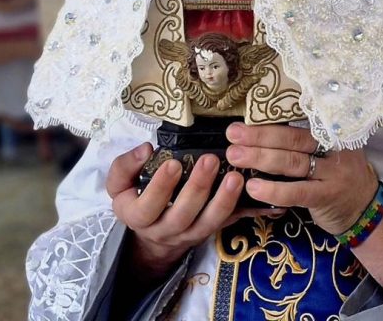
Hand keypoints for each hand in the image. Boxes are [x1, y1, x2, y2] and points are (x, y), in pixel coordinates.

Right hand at [106, 143, 276, 278]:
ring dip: (225, 200)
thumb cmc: (139, 197)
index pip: (146, 208)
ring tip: (236, 176)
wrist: (154, 234)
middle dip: (198, 188)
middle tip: (210, 160)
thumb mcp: (121, 185)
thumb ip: (125, 166)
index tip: (173, 163)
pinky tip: (262, 197)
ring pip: (210, 224)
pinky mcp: (213, 229)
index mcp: (139, 217)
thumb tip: (146, 149)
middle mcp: (166, 229)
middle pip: (182, 215)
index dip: (160, 188)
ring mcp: (192, 233)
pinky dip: (248, 210)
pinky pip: (231, 222)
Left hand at [226, 123, 378, 234]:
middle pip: (292, 138)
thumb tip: (257, 133)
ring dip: (261, 158)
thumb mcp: (327, 151)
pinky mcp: (328, 195)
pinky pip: (297, 191)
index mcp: (330, 130)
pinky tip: (253, 187)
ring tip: (236, 156)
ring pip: (293, 162)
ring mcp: (333, 171)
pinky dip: (274, 189)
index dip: (269, 121)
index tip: (243, 119)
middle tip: (232, 134)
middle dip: (259, 136)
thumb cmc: (336, 175)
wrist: (364, 207)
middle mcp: (334, 146)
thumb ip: (302, 142)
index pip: (297, 121)